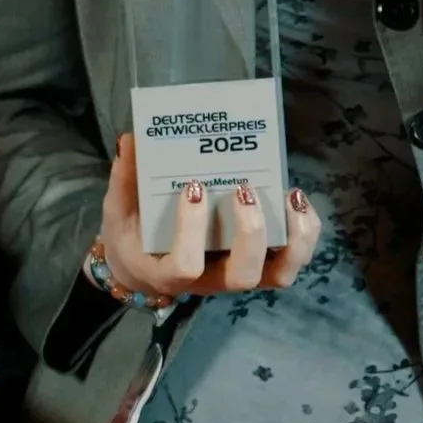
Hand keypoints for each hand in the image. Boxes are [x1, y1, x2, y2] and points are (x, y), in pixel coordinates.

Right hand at [98, 132, 320, 304]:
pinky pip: (292, 259)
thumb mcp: (118, 213)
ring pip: (280, 274)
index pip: (185, 266)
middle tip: (243, 189)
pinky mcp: (260, 265)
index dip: (192, 229)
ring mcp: (239, 274)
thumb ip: (124, 181)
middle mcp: (211, 281)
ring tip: (290, 195)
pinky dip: (304, 231)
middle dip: (250, 231)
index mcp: (170, 274)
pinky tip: (295, 197)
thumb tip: (130, 140)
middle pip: (243, 274)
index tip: (193, 188)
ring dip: (293, 237)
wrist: (147, 266)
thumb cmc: (133, 238)